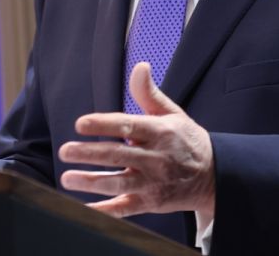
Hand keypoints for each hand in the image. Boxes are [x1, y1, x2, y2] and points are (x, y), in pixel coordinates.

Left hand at [58, 62, 215, 219]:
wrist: (213, 175)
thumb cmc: (186, 140)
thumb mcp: (173, 114)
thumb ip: (150, 93)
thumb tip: (139, 66)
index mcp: (160, 133)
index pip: (128, 126)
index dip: (103, 124)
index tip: (80, 124)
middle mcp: (156, 159)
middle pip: (118, 155)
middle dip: (89, 154)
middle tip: (65, 150)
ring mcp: (153, 183)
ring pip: (119, 183)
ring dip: (91, 182)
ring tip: (67, 178)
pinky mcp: (150, 203)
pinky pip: (124, 209)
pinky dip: (105, 211)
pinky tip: (85, 209)